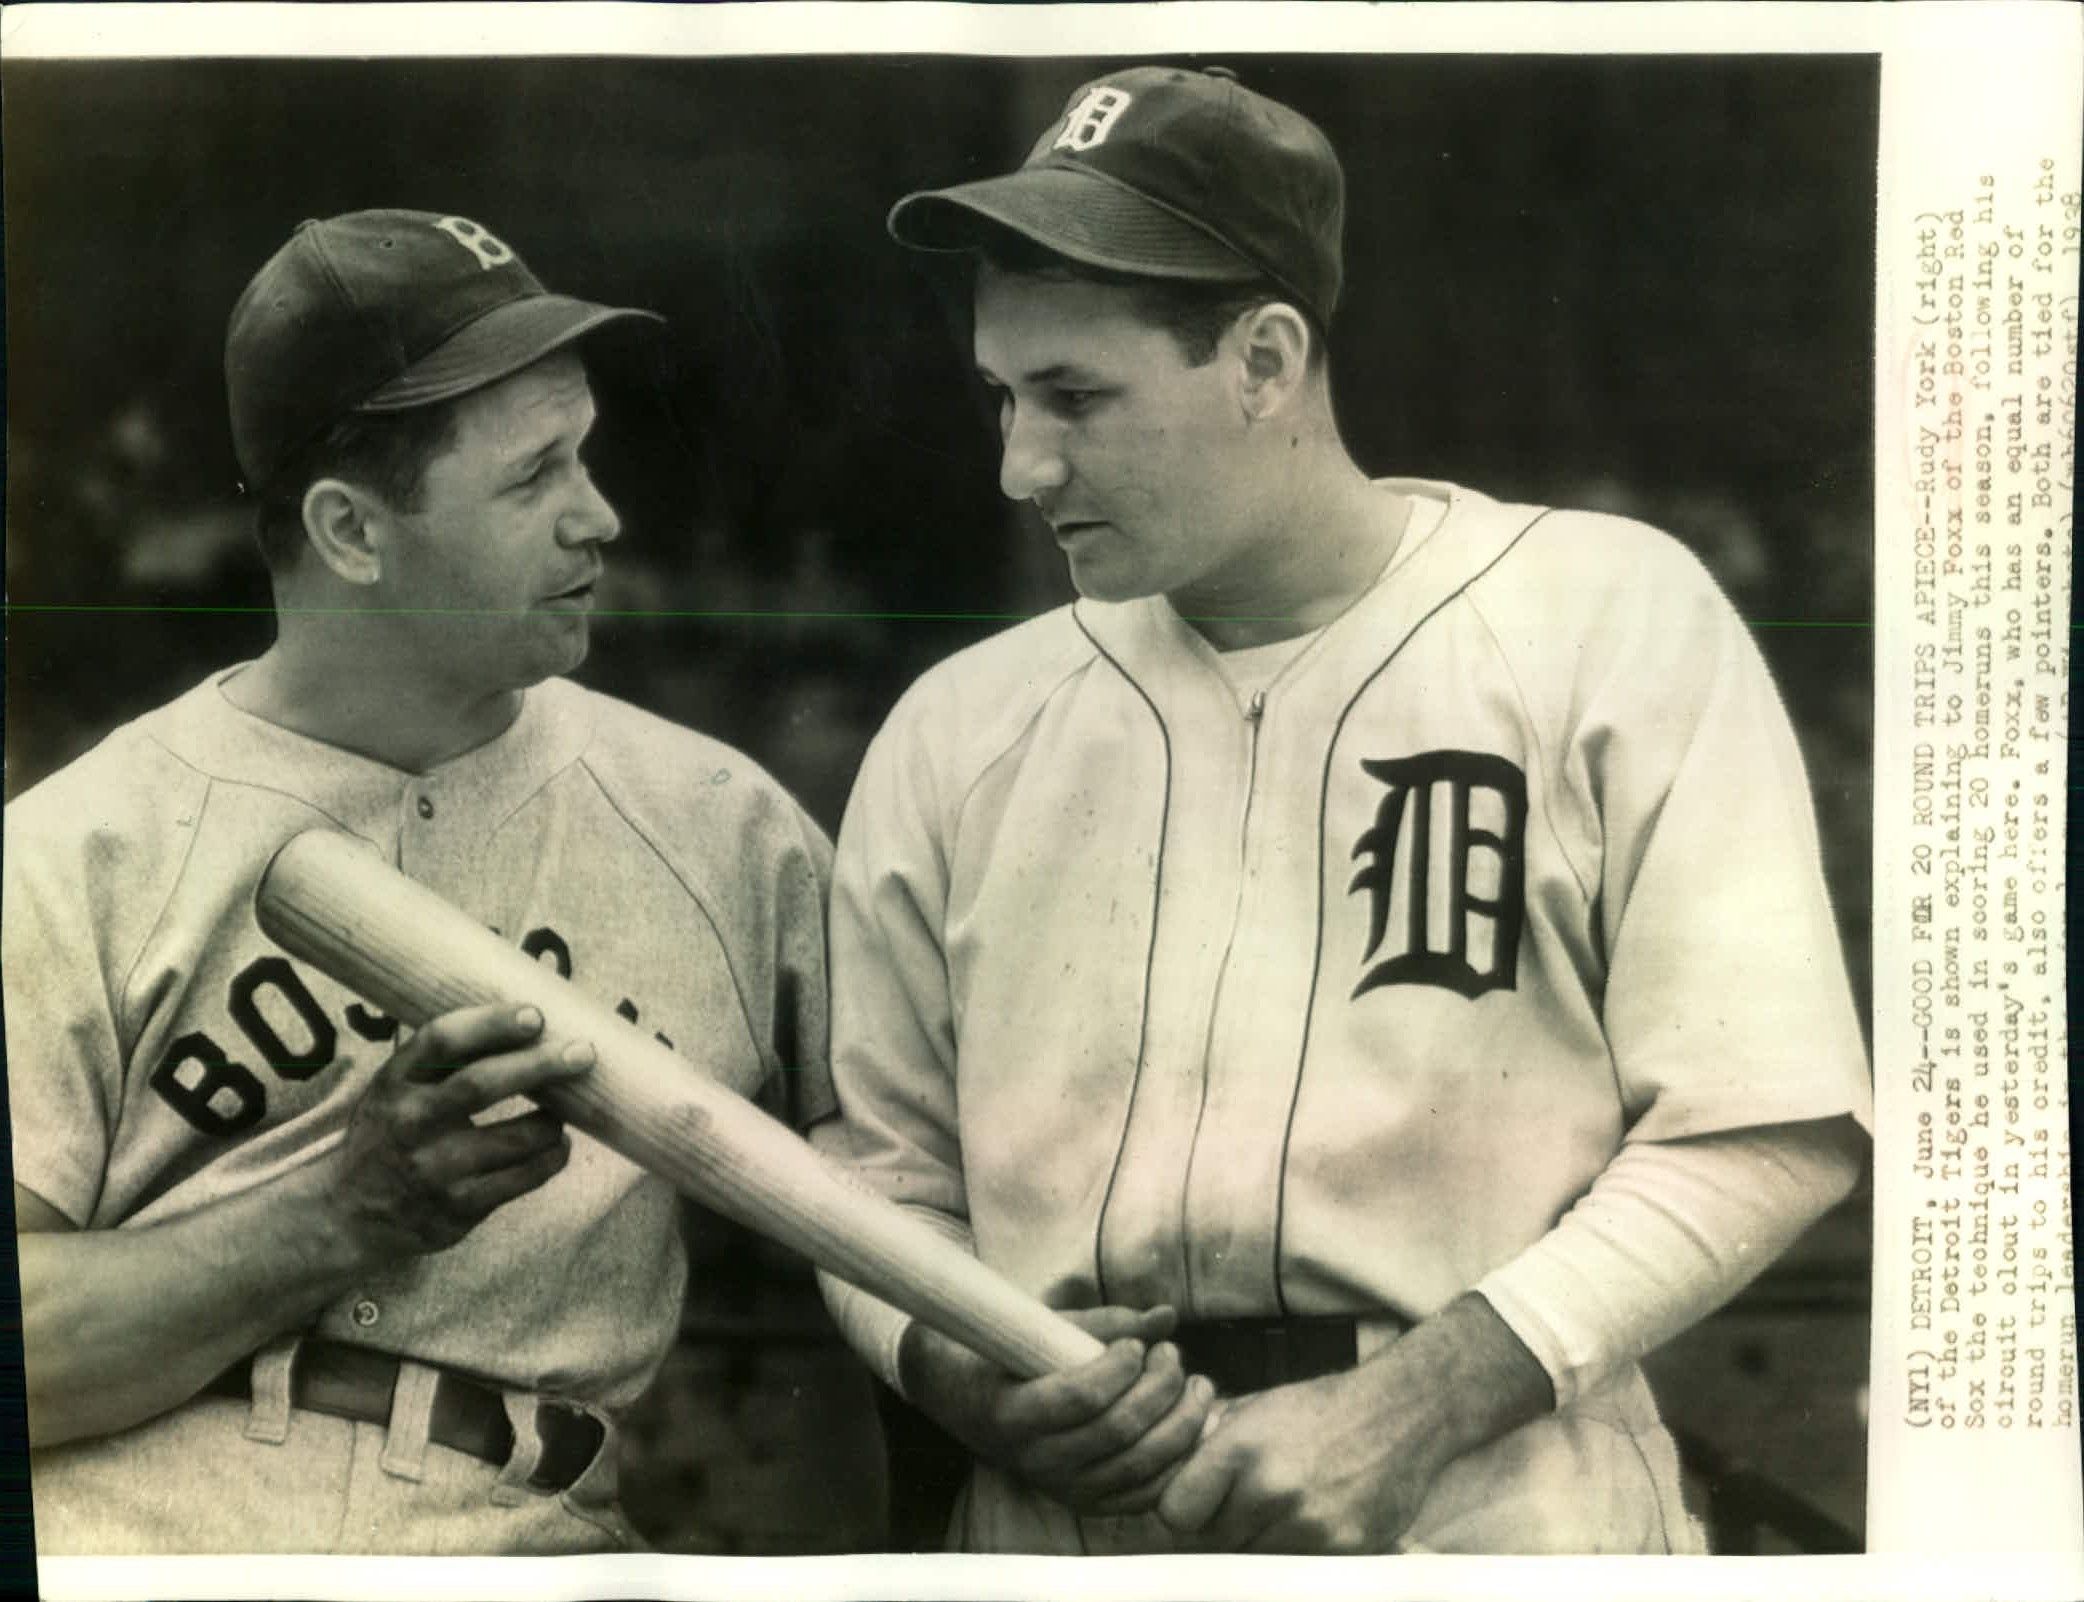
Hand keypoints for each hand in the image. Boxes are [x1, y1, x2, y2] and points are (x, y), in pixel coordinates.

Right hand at [329, 1004, 595, 1261]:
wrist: (348, 1213)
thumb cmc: (392, 1132)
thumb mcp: (396, 1087)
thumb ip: (443, 1059)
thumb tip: (526, 1018)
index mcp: (394, 1081)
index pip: (440, 1041)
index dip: (490, 1023)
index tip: (535, 1015)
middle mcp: (410, 1122)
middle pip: (482, 1084)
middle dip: (540, 1065)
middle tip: (583, 1052)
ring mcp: (433, 1169)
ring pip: (515, 1139)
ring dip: (552, 1121)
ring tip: (568, 1109)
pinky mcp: (456, 1209)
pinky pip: (521, 1180)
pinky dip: (550, 1158)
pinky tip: (558, 1146)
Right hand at [901, 1304, 1217, 1514]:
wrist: (966, 1403)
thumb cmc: (1009, 1354)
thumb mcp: (1043, 1330)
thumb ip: (1106, 1322)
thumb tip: (1167, 1316)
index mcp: (1014, 1413)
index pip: (1080, 1398)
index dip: (1119, 1368)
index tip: (1136, 1345)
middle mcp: (1037, 1460)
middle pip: (1118, 1432)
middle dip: (1160, 1389)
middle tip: (1173, 1356)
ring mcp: (1063, 1488)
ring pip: (1138, 1467)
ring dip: (1181, 1423)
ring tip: (1197, 1385)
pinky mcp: (1086, 1503)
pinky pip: (1144, 1495)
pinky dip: (1178, 1462)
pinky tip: (1193, 1425)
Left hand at [1155, 1365, 1435, 1551]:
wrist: (1402, 1413)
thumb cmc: (1322, 1407)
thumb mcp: (1256, 1407)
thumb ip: (1210, 1443)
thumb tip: (1164, 1470)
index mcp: (1241, 1448)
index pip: (1176, 1513)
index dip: (1181, 1512)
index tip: (1191, 1507)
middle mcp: (1272, 1489)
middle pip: (1212, 1543)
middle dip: (1218, 1530)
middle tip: (1239, 1509)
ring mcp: (1309, 1524)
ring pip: (1252, 1561)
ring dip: (1256, 1546)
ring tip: (1276, 1513)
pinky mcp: (1343, 1549)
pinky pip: (1296, 1568)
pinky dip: (1294, 1555)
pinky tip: (1308, 1522)